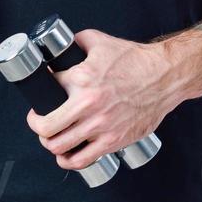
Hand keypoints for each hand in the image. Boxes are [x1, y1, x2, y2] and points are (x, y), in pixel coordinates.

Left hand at [25, 29, 178, 171]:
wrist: (164, 77)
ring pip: (59, 146)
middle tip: (39, 120)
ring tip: (51, 137)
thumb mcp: (99, 40)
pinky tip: (66, 155)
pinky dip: (68, 161)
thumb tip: (58, 49)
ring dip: (49, 143)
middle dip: (37, 124)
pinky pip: (82, 160)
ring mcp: (101, 126)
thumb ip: (75, 42)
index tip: (41, 95)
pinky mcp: (113, 141)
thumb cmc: (135, 60)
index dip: (39, 93)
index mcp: (82, 79)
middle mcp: (89, 105)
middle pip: (45, 127)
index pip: (45, 90)